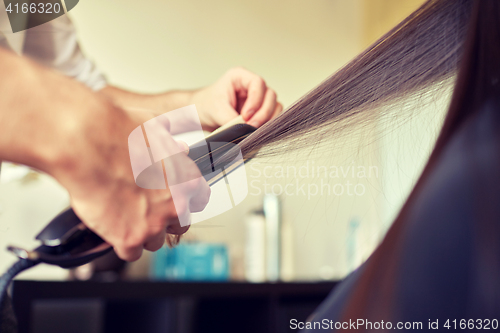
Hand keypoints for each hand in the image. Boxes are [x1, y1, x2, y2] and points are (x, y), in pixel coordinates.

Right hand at [51, 101, 209, 260]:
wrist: (89, 145)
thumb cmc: (119, 134)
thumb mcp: (156, 132)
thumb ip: (171, 148)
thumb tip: (178, 150)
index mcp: (187, 180)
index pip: (199, 200)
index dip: (184, 200)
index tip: (173, 200)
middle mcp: (176, 205)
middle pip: (180, 224)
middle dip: (164, 219)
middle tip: (145, 209)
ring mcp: (154, 224)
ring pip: (155, 241)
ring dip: (142, 232)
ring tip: (125, 216)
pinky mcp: (130, 238)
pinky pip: (131, 253)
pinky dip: (121, 243)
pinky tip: (113, 228)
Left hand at [190, 67, 282, 130]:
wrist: (200, 114)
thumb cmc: (205, 105)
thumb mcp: (216, 110)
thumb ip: (232, 119)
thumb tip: (247, 130)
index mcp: (240, 77)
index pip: (258, 83)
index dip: (256, 100)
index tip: (246, 116)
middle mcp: (251, 86)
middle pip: (270, 95)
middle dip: (263, 113)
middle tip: (252, 126)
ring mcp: (257, 98)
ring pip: (274, 106)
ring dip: (268, 119)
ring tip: (254, 130)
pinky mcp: (259, 111)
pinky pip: (272, 116)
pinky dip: (268, 124)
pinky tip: (257, 131)